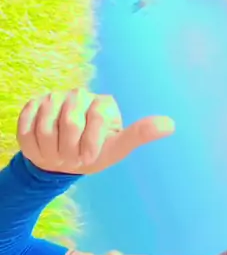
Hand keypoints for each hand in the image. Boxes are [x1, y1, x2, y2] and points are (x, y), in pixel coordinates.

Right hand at [16, 88, 174, 174]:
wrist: (62, 159)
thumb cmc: (93, 152)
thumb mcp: (118, 148)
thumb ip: (140, 134)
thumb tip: (171, 124)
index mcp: (103, 103)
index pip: (96, 120)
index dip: (89, 146)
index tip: (89, 157)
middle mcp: (80, 95)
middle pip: (69, 123)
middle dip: (69, 150)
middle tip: (72, 158)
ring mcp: (54, 97)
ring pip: (45, 126)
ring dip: (50, 149)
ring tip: (57, 153)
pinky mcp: (32, 104)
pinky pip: (26, 128)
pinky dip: (33, 146)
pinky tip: (42, 147)